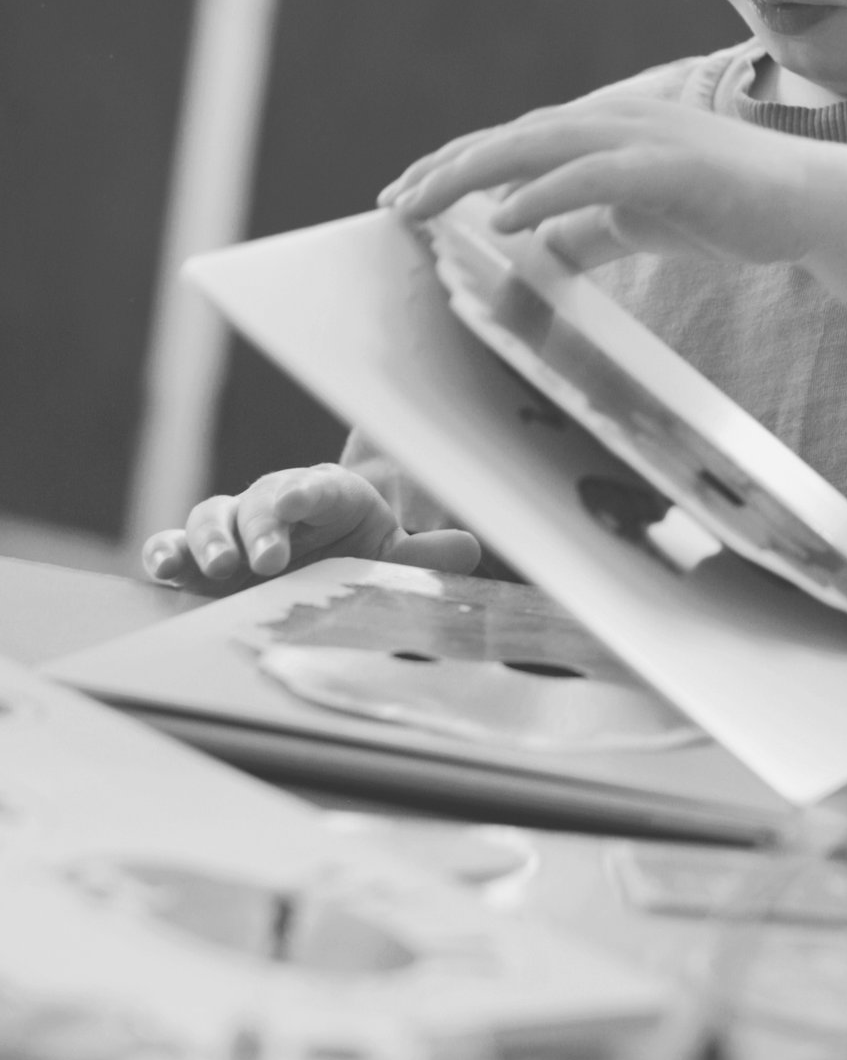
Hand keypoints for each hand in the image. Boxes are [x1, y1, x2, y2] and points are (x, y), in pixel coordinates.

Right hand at [141, 465, 480, 592]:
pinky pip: (177, 545)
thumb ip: (423, 558)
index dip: (310, 492)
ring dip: (212, 538)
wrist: (320, 572)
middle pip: (262, 500)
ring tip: (220, 567)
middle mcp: (278, 506)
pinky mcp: (201, 560)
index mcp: (330, 498)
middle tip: (271, 559)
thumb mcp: (392, 559)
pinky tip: (163, 566)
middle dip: (263, 526)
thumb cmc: (358, 558)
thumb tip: (469, 548)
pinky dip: (166, 550)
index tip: (301, 502)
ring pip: (213, 515)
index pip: (322, 487)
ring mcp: (236, 531)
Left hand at [378, 95, 821, 272]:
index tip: (404, 196)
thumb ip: (585, 228)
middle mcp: (614, 119)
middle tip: (393, 201)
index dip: (454, 165)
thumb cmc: (724, 206)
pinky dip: (544, 191)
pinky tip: (503, 216)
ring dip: (474, 171)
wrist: (810, 201)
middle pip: (510, 138)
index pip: (512, 143)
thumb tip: (533, 246)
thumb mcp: (637, 220)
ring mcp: (643, 136)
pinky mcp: (670, 163)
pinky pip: (593, 174)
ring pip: (539, 145)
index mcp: (603, 129)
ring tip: (422, 203)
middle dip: (446, 168)